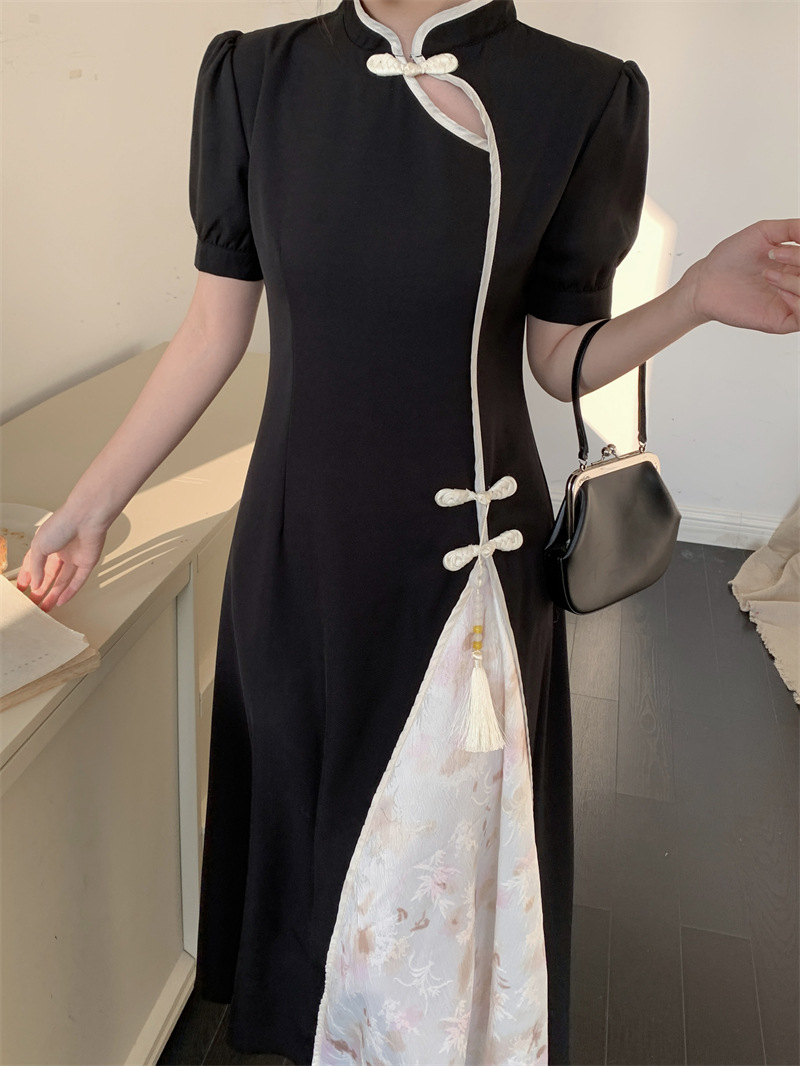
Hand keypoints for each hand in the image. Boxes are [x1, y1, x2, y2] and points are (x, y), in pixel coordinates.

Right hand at [15, 508, 108, 612]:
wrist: (86, 517)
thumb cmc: (62, 524)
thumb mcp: (39, 546)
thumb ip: (36, 567)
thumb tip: (36, 584)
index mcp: (46, 543)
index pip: (34, 564)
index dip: (28, 577)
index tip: (22, 589)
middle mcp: (61, 551)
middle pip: (50, 575)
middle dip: (41, 590)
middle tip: (33, 604)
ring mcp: (75, 557)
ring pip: (63, 581)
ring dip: (54, 595)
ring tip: (45, 608)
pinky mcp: (88, 562)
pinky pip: (78, 581)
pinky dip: (70, 592)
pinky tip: (61, 601)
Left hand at [679, 218, 799, 334]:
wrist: (705, 280)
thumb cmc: (731, 256)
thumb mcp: (765, 232)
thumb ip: (794, 228)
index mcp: (798, 264)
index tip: (777, 247)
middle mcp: (797, 283)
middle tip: (774, 255)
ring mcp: (791, 303)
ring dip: (798, 282)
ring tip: (768, 275)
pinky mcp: (781, 320)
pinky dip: (799, 302)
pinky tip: (779, 290)